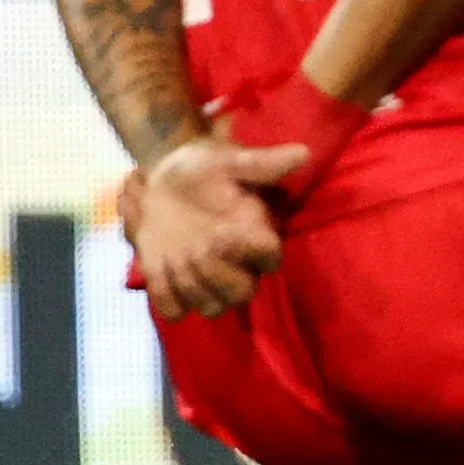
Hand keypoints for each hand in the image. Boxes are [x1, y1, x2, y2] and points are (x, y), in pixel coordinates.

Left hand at [126, 132, 309, 319]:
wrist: (163, 180)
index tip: (223, 230)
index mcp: (255, 235)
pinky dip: (165, 294)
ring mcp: (207, 280)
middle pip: (242, 294)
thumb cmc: (203, 169)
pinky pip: (175, 311)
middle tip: (193, 246)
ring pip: (211, 308)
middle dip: (213, 272)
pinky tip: (159, 266)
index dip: (247, 252)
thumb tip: (304, 153)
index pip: (270, 259)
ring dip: (188, 284)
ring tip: (174, 254)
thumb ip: (263, 163)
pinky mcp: (176, 287)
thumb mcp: (229, 161)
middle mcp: (238, 265)